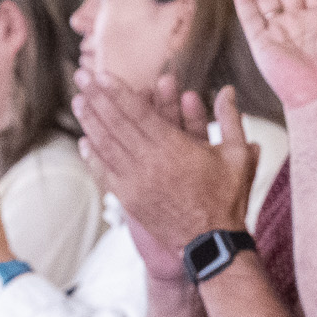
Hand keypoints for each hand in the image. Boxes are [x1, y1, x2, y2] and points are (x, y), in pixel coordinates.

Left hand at [77, 74, 254, 272]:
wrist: (211, 242)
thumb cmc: (227, 198)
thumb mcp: (238, 156)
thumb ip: (231, 120)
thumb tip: (228, 90)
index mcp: (175, 148)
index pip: (138, 112)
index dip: (117, 91)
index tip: (101, 74)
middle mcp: (150, 163)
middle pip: (115, 123)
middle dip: (96, 97)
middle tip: (80, 77)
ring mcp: (136, 182)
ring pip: (106, 145)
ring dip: (90, 121)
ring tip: (77, 101)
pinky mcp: (130, 199)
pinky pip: (105, 172)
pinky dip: (92, 156)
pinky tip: (84, 141)